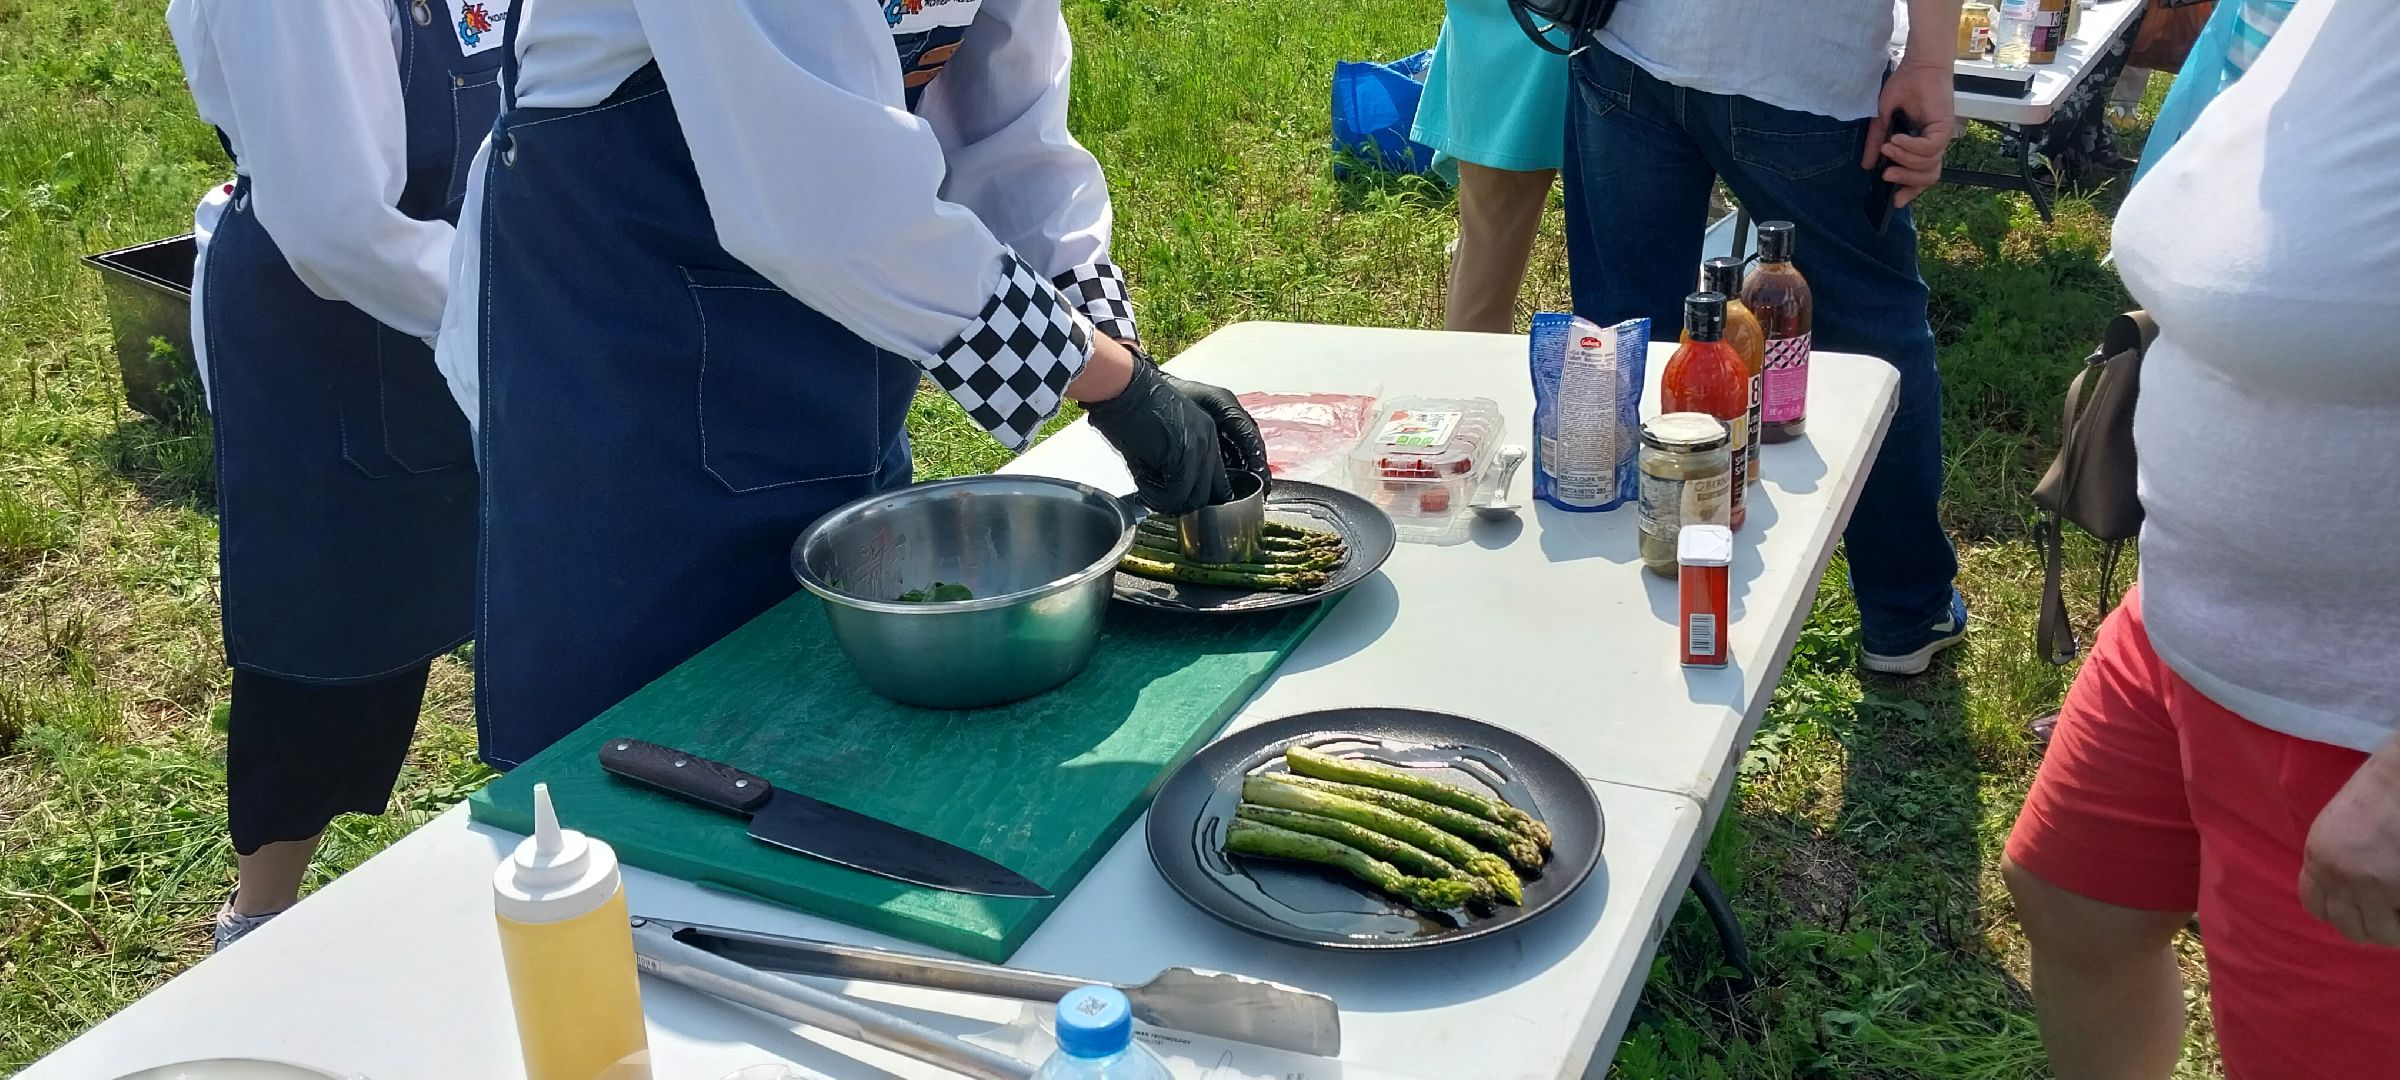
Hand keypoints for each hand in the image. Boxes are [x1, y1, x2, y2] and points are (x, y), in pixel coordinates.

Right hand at [1081, 348, 1265, 514]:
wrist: (1123, 388)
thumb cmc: (1133, 407)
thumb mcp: (1162, 437)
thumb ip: (1172, 465)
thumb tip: (1169, 495)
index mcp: (1207, 432)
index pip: (1218, 477)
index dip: (1198, 493)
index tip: (1177, 498)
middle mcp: (1209, 439)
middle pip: (1211, 491)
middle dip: (1185, 502)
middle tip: (1161, 501)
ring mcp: (1199, 448)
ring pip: (1196, 497)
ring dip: (1171, 503)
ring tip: (1149, 494)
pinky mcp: (1183, 457)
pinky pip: (1176, 494)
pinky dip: (1158, 499)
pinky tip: (1144, 489)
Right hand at [1864, 59, 1956, 208]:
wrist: (1918, 65)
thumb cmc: (1904, 87)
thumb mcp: (1883, 119)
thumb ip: (1877, 142)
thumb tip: (1868, 165)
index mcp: (1922, 145)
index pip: (1922, 176)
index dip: (1911, 191)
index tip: (1895, 202)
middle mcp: (1934, 144)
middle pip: (1928, 177)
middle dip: (1906, 181)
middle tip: (1886, 175)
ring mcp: (1941, 136)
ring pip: (1928, 166)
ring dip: (1904, 160)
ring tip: (1888, 147)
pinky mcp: (1944, 127)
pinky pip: (1929, 149)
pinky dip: (1911, 147)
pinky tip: (1897, 138)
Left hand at [2299, 738, 2399, 947]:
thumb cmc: (2380, 790)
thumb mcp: (2339, 824)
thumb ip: (2336, 858)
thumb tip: (2347, 891)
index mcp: (2318, 858)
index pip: (2316, 907)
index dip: (2339, 911)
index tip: (2358, 907)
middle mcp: (2340, 878)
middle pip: (2351, 928)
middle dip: (2371, 924)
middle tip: (2390, 911)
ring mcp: (2374, 888)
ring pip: (2383, 933)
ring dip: (2395, 925)